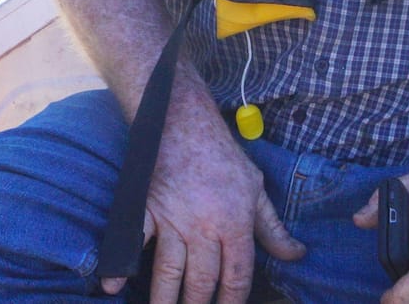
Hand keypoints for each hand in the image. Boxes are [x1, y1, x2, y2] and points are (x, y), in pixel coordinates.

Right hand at [103, 92, 303, 303]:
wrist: (183, 121)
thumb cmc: (222, 156)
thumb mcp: (256, 189)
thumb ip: (273, 228)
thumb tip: (296, 254)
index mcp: (234, 223)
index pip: (236, 276)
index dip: (232, 301)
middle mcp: (203, 226)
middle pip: (201, 280)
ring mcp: (172, 219)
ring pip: (169, 270)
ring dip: (165, 299)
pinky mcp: (146, 207)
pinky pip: (133, 240)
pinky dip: (121, 263)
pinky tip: (112, 285)